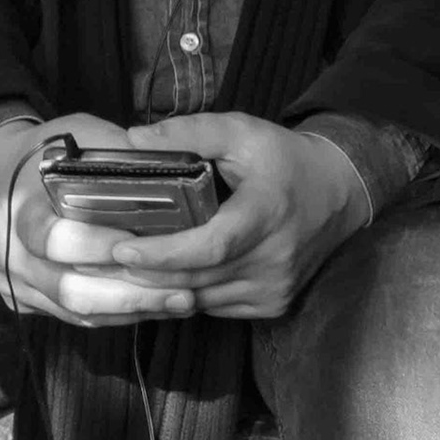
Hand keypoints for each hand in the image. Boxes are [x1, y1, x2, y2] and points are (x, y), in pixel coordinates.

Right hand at [0, 113, 198, 326]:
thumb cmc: (48, 152)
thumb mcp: (80, 137)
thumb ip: (119, 156)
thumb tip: (177, 169)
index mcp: (19, 210)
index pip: (51, 239)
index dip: (96, 245)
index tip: (139, 243)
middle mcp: (12, 254)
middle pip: (69, 287)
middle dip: (131, 291)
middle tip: (184, 288)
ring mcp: (17, 283)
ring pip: (76, 309)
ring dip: (134, 308)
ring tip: (182, 301)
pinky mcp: (28, 301)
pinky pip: (76, 317)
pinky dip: (119, 314)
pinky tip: (158, 305)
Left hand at [96, 113, 372, 319]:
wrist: (339, 192)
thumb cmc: (283, 159)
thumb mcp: (242, 131)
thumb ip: (190, 133)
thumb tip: (133, 141)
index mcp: (267, 213)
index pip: (210, 247)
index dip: (163, 254)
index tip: (121, 249)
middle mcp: (275, 258)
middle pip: (197, 279)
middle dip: (146, 273)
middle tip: (100, 261)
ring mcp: (275, 287)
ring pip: (202, 299)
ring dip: (161, 289)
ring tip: (119, 273)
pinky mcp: (274, 304)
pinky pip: (216, 308)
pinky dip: (187, 295)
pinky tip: (163, 279)